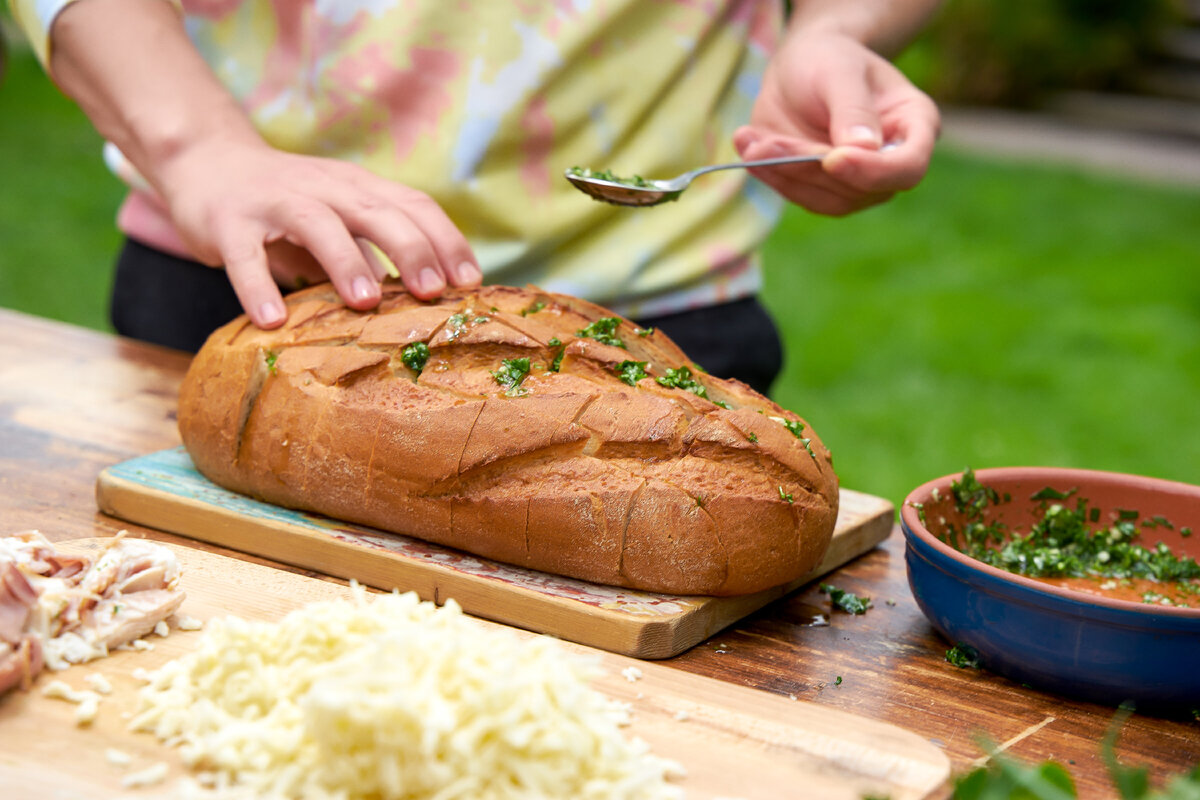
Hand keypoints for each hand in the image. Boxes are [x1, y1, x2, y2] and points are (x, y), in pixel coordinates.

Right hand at [154, 137, 481, 327]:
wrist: (205, 163)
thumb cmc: (287, 206)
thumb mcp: (341, 219)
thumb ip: (376, 252)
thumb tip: (431, 301)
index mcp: (358, 187)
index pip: (413, 204)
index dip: (445, 240)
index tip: (470, 282)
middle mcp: (323, 187)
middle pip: (375, 210)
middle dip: (409, 249)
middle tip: (433, 292)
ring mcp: (273, 200)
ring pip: (316, 223)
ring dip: (345, 261)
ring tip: (366, 302)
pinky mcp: (226, 220)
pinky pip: (244, 254)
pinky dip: (258, 287)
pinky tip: (273, 321)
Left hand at [733, 30, 939, 216]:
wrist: (800, 65)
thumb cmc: (829, 58)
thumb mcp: (839, 71)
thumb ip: (852, 109)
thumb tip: (863, 150)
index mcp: (914, 126)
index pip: (908, 166)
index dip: (873, 171)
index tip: (833, 159)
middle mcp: (891, 162)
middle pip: (860, 188)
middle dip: (809, 167)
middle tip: (766, 143)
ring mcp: (858, 182)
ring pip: (826, 199)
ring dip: (784, 172)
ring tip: (751, 141)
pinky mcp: (822, 189)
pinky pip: (798, 195)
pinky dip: (771, 174)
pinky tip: (749, 147)